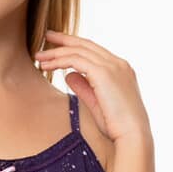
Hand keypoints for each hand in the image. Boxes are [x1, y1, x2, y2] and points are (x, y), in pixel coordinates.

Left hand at [34, 30, 150, 141]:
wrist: (133, 135)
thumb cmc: (117, 126)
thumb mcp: (97, 103)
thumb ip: (84, 87)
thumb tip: (68, 74)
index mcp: (120, 69)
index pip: (94, 51)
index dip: (75, 46)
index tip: (58, 45)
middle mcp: (118, 63)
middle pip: (86, 44)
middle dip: (64, 39)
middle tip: (47, 36)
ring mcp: (112, 66)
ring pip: (78, 50)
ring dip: (56, 52)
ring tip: (39, 56)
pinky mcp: (104, 73)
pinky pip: (76, 60)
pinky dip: (59, 61)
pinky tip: (47, 66)